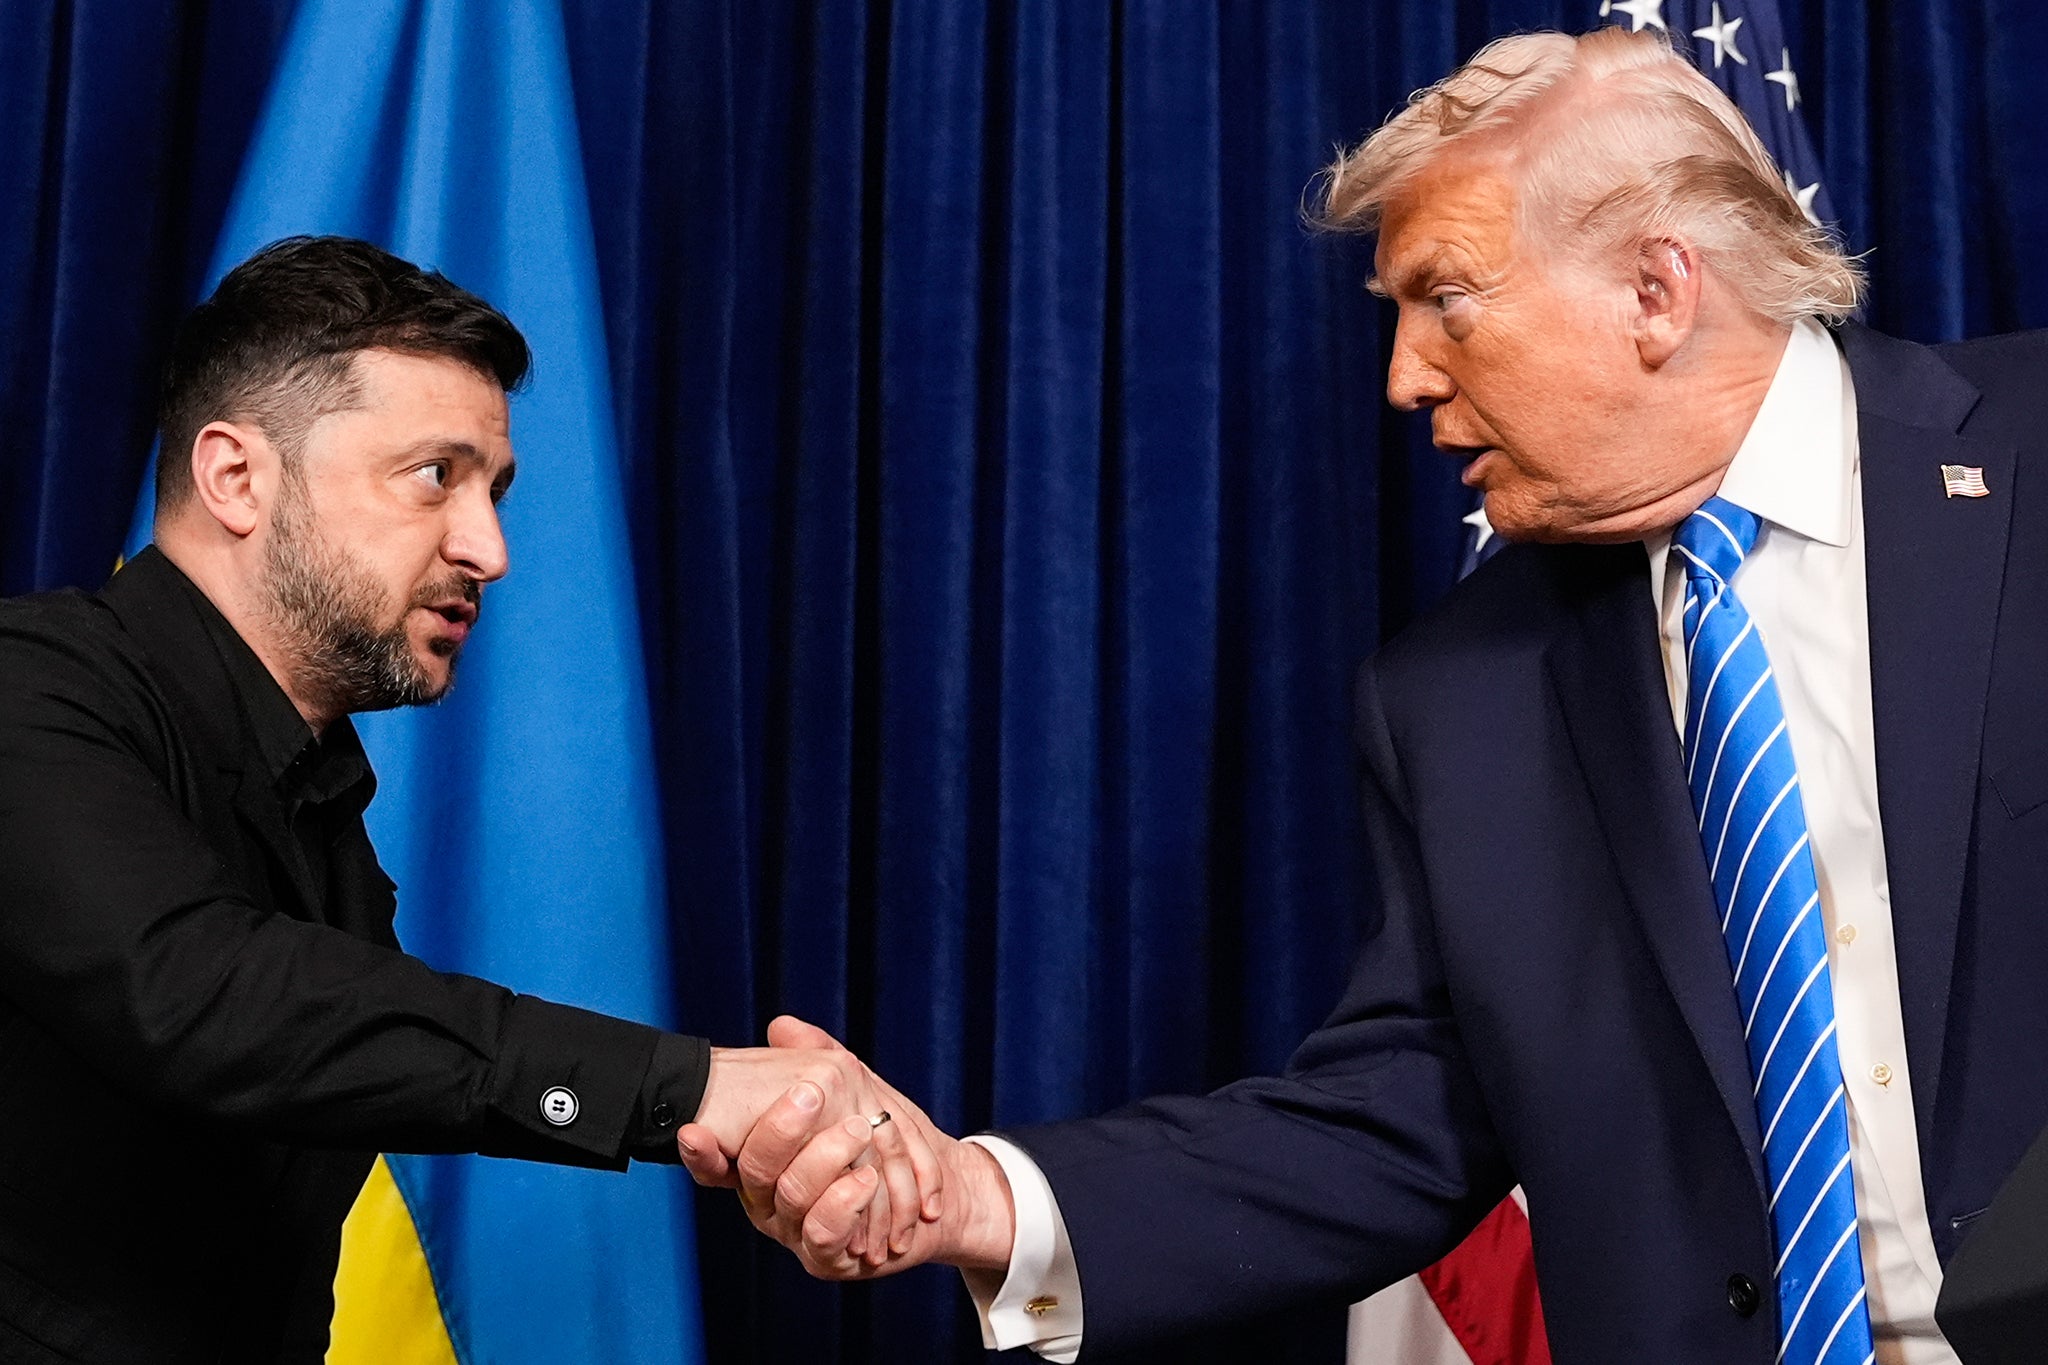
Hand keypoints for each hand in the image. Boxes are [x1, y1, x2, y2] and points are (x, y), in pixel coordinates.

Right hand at [688, 1024, 1019, 1280]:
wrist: (928, 1191)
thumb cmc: (875, 1137)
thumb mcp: (844, 1092)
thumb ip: (811, 1062)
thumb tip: (781, 1026)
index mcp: (756, 1164)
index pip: (714, 1159)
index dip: (700, 1152)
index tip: (693, 1130)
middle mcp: (768, 1201)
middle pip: (758, 1170)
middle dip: (780, 1129)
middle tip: (811, 1091)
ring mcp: (795, 1230)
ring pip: (793, 1195)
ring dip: (825, 1158)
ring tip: (856, 1128)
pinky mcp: (828, 1256)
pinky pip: (826, 1232)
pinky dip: (845, 1203)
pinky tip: (865, 1178)